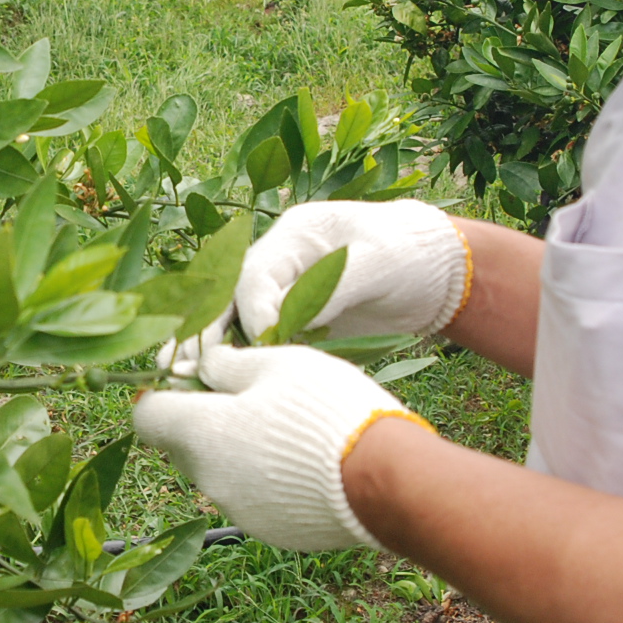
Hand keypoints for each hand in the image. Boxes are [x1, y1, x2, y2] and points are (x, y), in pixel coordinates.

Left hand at [133, 342, 430, 549]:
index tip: (190, 379)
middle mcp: (209, 478)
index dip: (163, 393)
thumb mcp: (277, 363)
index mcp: (202, 432)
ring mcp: (238, 511)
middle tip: (249, 396)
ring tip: (286, 430)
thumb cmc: (326, 408)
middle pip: (183, 445)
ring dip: (237, 451)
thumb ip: (227, 364)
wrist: (385, 480)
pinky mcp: (270, 531)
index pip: (147, 415)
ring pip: (219, 472)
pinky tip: (305, 464)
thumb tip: (200, 367)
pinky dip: (265, 480)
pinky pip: (252, 498)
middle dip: (203, 421)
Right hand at [160, 200, 469, 376]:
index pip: (253, 276)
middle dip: (205, 332)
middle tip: (180, 367)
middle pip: (229, 296)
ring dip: (212, 350)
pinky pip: (260, 341)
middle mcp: (281, 261)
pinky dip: (242, 361)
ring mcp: (287, 291)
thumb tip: (281, 321)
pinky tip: (220, 387)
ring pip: (236, 320)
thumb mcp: (379, 262)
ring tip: (182, 380)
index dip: (251, 314)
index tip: (259, 348)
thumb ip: (331, 287)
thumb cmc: (412, 252)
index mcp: (294, 235)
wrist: (441, 270)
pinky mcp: (298, 321)